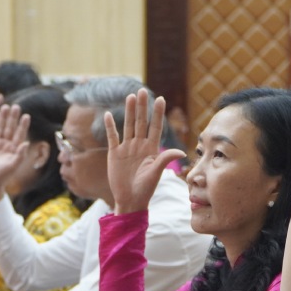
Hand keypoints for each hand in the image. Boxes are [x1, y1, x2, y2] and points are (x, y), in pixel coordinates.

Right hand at [0, 105, 29, 195]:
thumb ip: (20, 155)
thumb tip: (27, 143)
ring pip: (1, 128)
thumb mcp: (12, 165)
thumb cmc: (1, 176)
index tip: (26, 116)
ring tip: (5, 106)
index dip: (23, 125)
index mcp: (15, 150)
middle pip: (11, 129)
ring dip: (4, 118)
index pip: (20, 135)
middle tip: (16, 106)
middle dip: (13, 118)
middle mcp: (8, 145)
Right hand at [105, 89, 183, 213]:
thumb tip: (181, 152)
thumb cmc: (145, 189)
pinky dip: (110, 126)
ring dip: (128, 111)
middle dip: (142, 107)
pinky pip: (112, 137)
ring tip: (130, 96)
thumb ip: (165, 159)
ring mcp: (127, 149)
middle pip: (141, 122)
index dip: (158, 113)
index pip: (156, 127)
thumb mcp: (156, 173)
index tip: (160, 99)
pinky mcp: (114, 154)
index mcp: (152, 149)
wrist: (130, 200)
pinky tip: (108, 114)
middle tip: (142, 90)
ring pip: (128, 126)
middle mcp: (140, 146)